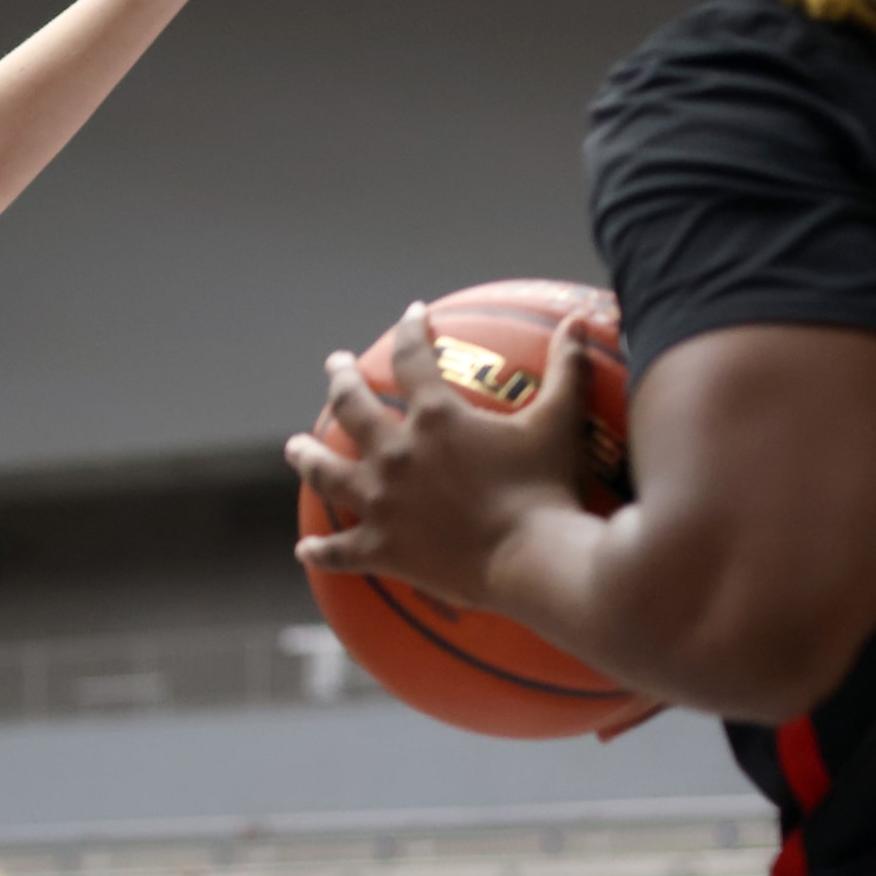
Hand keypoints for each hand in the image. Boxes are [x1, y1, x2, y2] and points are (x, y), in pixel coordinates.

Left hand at [286, 302, 593, 607]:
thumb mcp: (559, 422)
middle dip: (340, 380)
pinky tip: (304, 549)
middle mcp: (396, 454)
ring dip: (307, 456)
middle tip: (334, 366)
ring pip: (326, 472)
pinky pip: (339, 550)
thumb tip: (579, 321)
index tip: (411, 315)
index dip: (411, 330)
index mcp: (435, 418)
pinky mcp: (380, 548)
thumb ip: (567, 369)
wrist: (533, 560)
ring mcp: (381, 502)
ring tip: (295, 447)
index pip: (413, 357)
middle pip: (351, 406)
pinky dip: (320, 550)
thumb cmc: (547, 489)